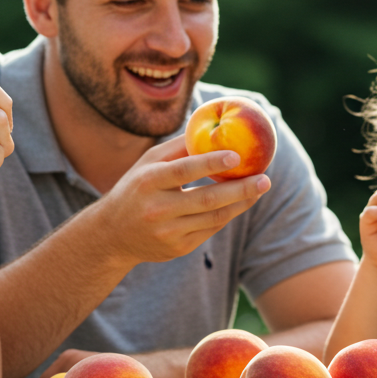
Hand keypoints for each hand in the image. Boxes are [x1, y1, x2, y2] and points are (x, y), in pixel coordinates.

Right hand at [91, 136, 270, 266]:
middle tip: (265, 179)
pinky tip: (241, 202)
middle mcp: (157, 209)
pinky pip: (210, 230)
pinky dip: (228, 215)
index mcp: (148, 182)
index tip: (237, 156)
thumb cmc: (136, 188)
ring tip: (260, 188)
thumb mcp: (148, 163)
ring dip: (241, 203)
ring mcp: (168, 232)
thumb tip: (214, 128)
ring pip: (214, 218)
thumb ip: (179, 148)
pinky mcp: (178, 249)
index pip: (184, 170)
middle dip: (240, 189)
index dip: (211, 163)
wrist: (111, 235)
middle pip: (206, 199)